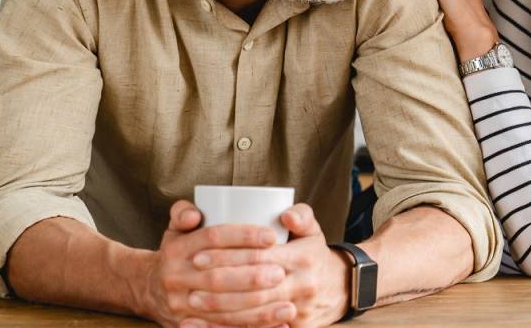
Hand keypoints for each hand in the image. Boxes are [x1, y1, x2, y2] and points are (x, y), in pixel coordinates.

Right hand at [139, 200, 289, 327]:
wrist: (147, 288)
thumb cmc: (176, 250)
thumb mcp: (175, 227)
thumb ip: (184, 212)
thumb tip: (194, 215)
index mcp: (177, 249)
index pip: (213, 237)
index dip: (243, 236)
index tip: (272, 237)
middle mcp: (176, 277)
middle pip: (218, 277)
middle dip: (252, 276)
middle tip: (281, 272)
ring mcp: (180, 305)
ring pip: (222, 309)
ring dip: (257, 310)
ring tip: (288, 305)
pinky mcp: (188, 326)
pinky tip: (277, 326)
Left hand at [181, 205, 349, 327]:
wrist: (339, 289)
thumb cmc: (314, 255)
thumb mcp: (313, 231)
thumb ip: (302, 215)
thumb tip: (285, 214)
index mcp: (303, 257)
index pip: (259, 256)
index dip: (227, 256)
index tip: (199, 254)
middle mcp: (301, 284)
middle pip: (252, 287)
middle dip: (218, 284)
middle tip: (190, 280)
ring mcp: (299, 309)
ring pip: (253, 312)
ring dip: (220, 308)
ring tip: (192, 301)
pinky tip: (208, 326)